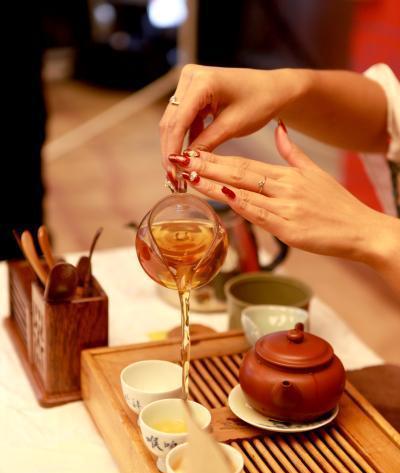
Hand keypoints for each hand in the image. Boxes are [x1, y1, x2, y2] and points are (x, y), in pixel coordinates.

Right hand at [160, 65, 304, 169]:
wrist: (272, 89)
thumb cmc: (259, 103)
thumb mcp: (232, 127)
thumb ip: (205, 143)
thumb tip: (182, 163)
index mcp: (202, 81)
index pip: (178, 121)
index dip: (173, 149)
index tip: (171, 173)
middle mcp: (190, 76)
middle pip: (171, 121)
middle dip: (170, 151)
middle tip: (172, 178)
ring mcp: (189, 82)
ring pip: (174, 122)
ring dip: (175, 147)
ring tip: (177, 173)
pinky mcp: (191, 92)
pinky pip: (182, 119)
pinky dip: (184, 139)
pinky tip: (186, 159)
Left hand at [168, 122, 390, 265]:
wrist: (360, 230)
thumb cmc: (336, 205)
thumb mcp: (314, 172)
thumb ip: (292, 152)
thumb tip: (279, 129)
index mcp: (287, 174)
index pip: (244, 164)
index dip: (217, 158)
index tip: (194, 152)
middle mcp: (283, 187)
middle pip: (239, 173)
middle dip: (207, 166)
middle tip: (181, 159)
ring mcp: (285, 207)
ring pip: (243, 192)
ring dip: (214, 185)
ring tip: (190, 176)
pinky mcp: (288, 228)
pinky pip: (258, 214)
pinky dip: (238, 204)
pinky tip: (221, 196)